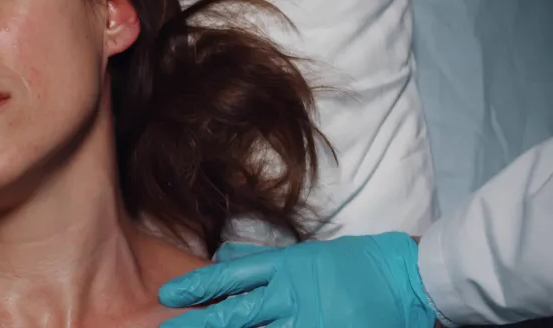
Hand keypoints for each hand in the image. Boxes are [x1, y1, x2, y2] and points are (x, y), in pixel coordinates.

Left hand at [158, 233, 437, 326]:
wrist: (408, 280)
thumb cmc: (355, 264)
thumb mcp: (303, 255)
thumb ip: (260, 260)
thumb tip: (220, 257)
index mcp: (285, 267)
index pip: (230, 276)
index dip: (197, 286)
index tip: (168, 295)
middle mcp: (291, 294)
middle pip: (236, 313)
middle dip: (198, 325)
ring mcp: (308, 320)